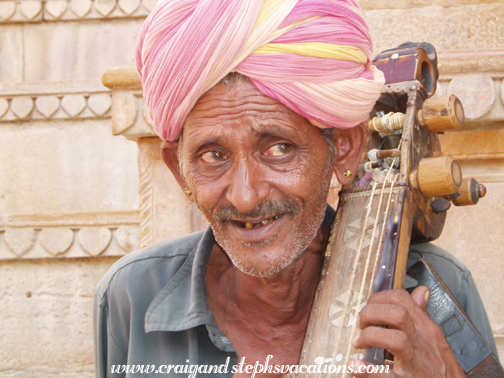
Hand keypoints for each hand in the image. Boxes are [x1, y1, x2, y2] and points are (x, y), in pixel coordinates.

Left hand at [350, 286, 465, 377]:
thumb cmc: (441, 371)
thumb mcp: (435, 339)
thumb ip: (422, 315)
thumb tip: (421, 291)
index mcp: (425, 330)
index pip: (402, 299)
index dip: (380, 298)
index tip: (369, 306)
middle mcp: (422, 344)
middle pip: (398, 315)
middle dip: (373, 313)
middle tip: (361, 324)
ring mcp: (416, 364)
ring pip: (396, 339)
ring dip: (371, 337)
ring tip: (358, 342)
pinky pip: (388, 376)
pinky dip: (368, 371)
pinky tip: (355, 366)